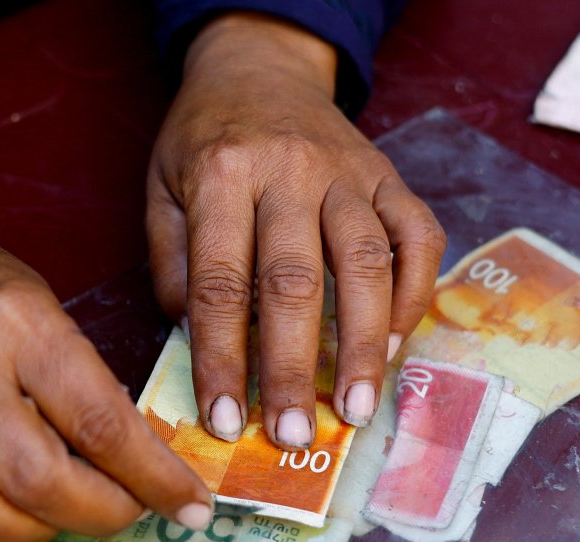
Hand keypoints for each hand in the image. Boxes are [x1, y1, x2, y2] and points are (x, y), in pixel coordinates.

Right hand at [0, 186, 212, 541]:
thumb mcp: (50, 308)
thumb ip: (89, 383)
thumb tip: (142, 464)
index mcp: (18, 324)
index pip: (97, 419)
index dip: (153, 476)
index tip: (190, 504)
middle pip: (36, 479)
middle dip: (103, 513)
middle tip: (132, 508)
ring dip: (42, 532)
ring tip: (67, 508)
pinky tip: (12, 517)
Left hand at [146, 12, 444, 446]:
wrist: (257, 67)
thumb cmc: (202, 139)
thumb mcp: (160, 188)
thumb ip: (172, 261)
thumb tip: (193, 337)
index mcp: (222, 176)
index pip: (219, 283)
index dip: (222, 359)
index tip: (226, 421)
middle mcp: (290, 171)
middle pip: (295, 282)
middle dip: (292, 367)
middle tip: (294, 435)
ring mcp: (349, 172)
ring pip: (368, 264)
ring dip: (366, 345)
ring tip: (356, 410)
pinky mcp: (390, 175)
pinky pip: (418, 236)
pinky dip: (416, 293)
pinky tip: (400, 346)